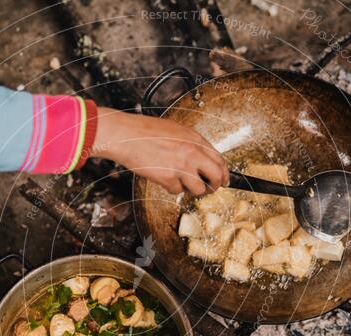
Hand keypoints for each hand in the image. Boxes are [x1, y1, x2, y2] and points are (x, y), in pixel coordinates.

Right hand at [91, 107, 228, 195]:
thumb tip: (202, 160)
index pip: (220, 159)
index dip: (224, 173)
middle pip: (216, 176)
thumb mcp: (175, 131)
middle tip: (210, 189)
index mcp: (195, 139)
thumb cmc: (145, 131)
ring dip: (191, 190)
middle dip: (215, 186)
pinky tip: (162, 176)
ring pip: (198, 189)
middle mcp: (192, 152)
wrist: (126, 135)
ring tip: (180, 182)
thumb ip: (191, 144)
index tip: (223, 179)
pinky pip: (177, 190)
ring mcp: (181, 166)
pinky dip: (170, 187)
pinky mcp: (169, 178)